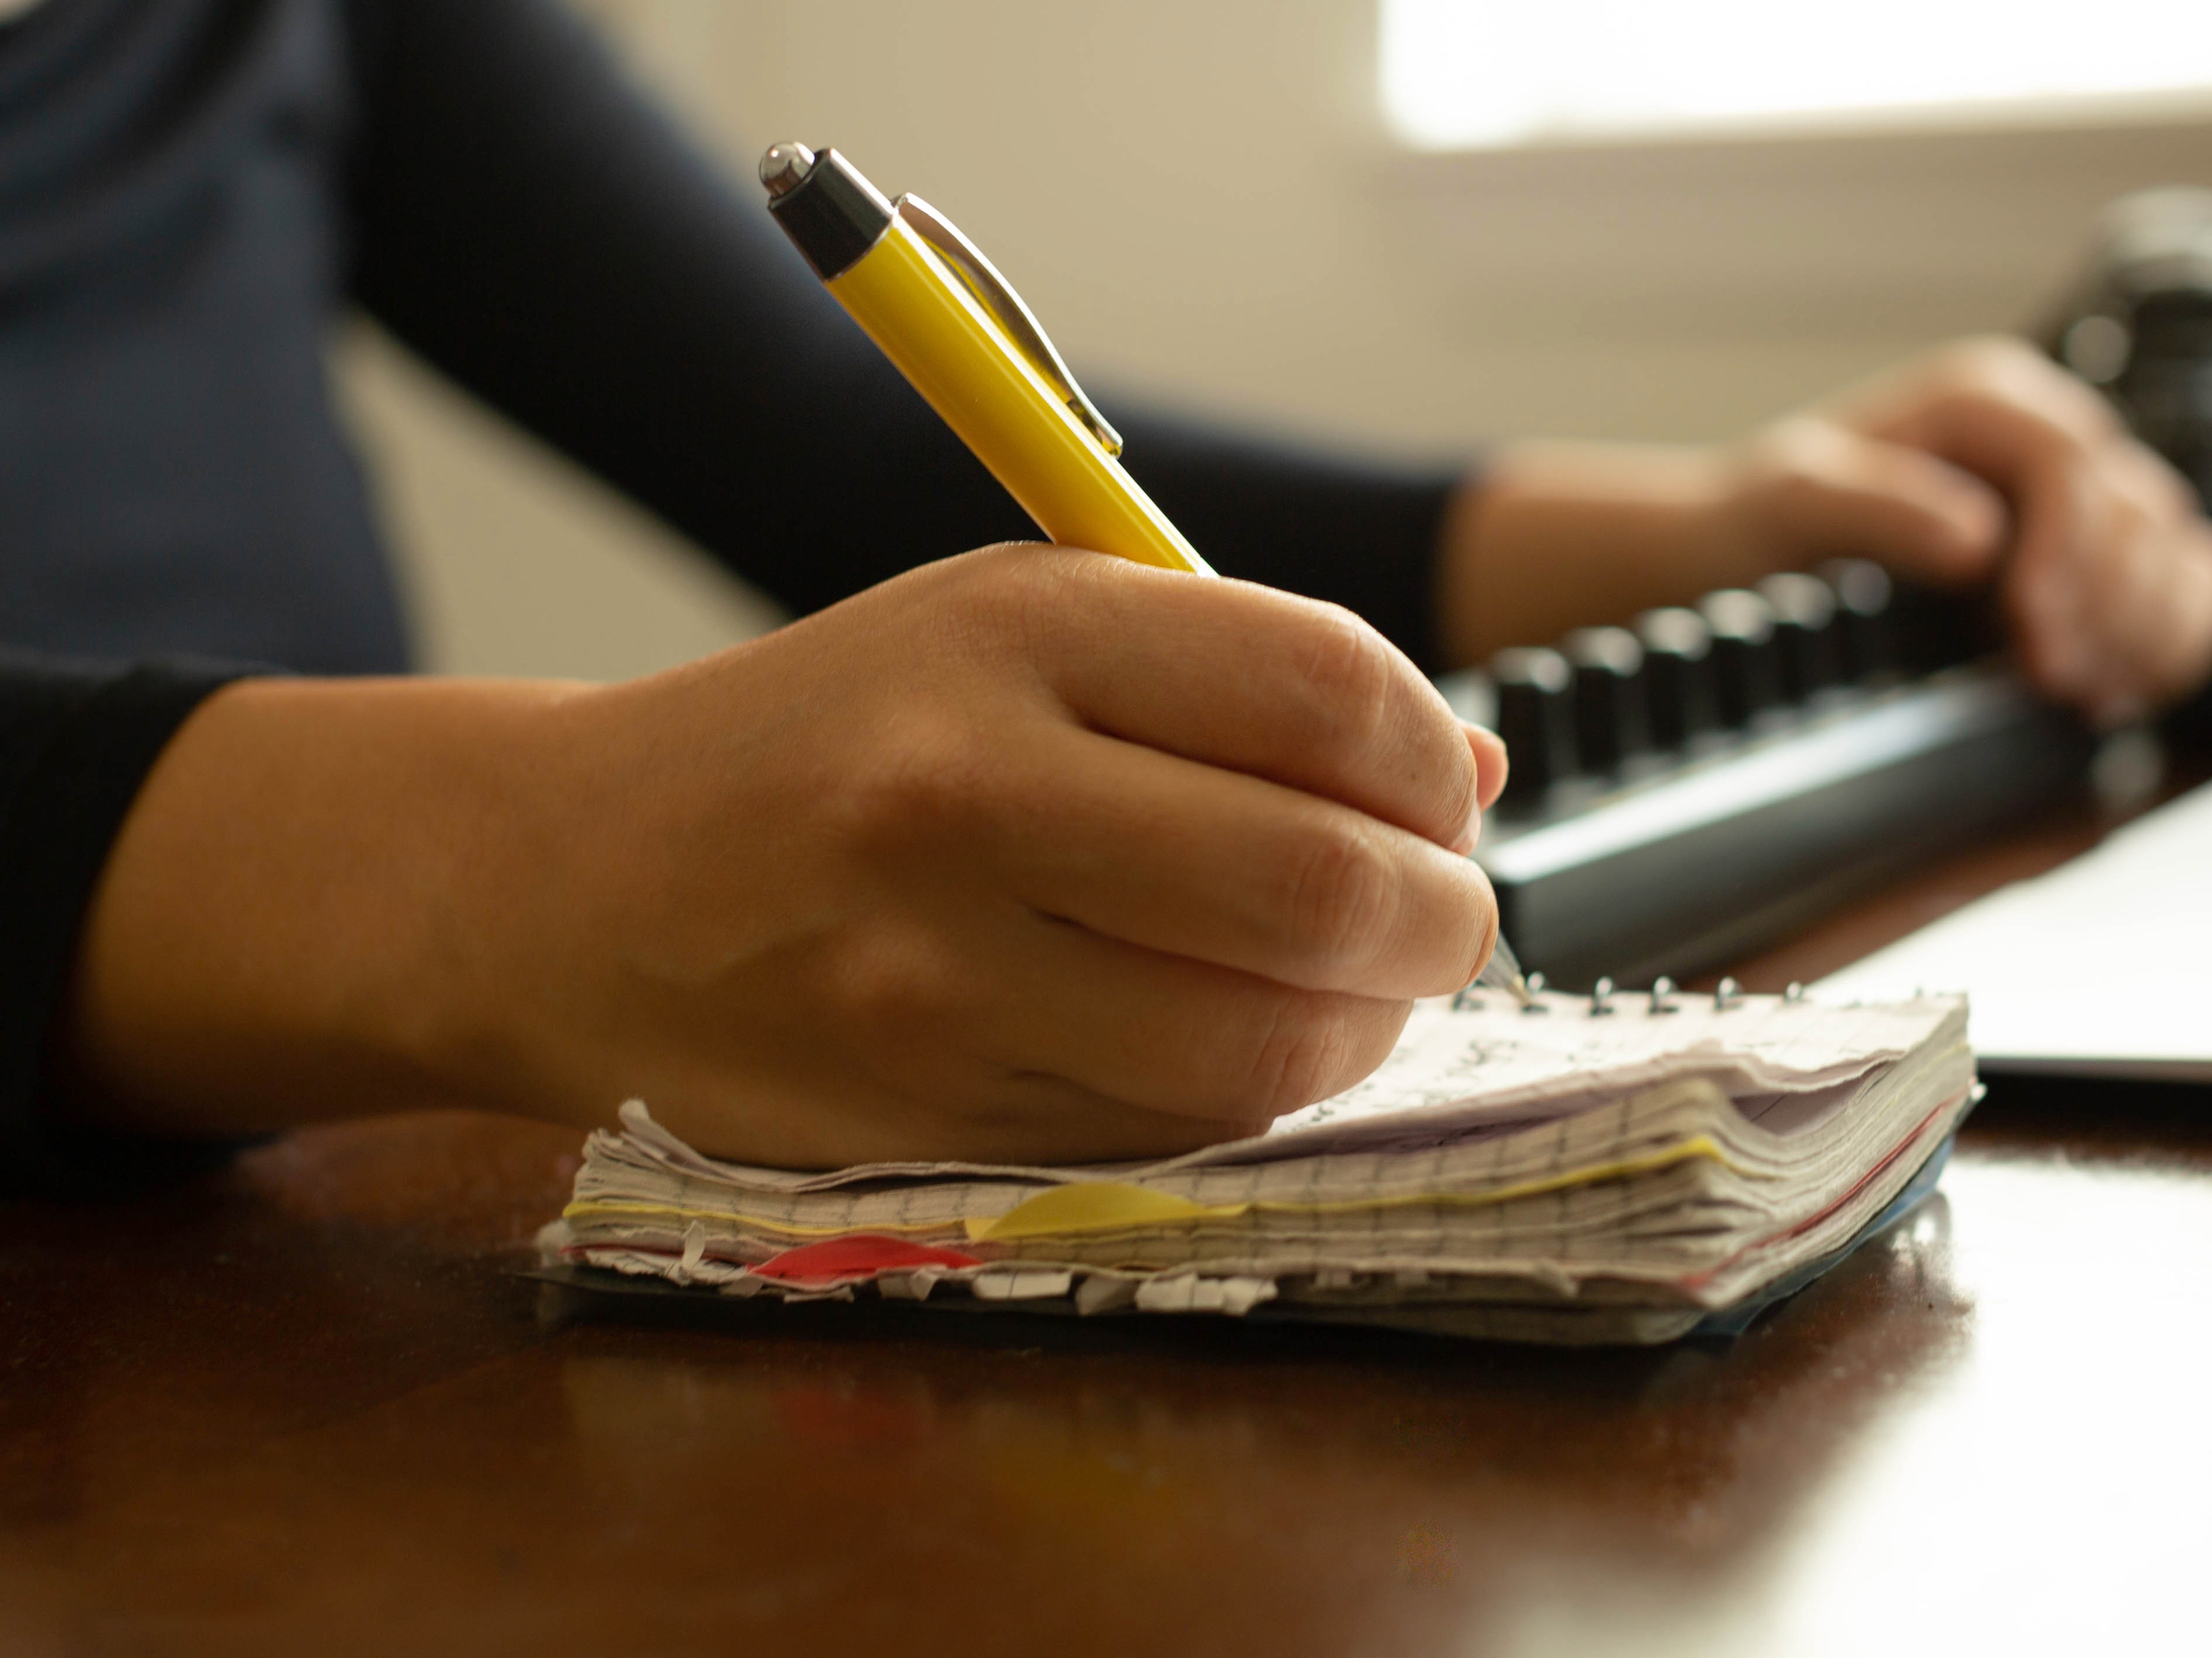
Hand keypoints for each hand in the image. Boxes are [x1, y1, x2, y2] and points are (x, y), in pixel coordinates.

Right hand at [64, 547, 1507, 1166]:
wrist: (577, 880)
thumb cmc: (835, 738)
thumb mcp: (1014, 633)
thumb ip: (1238, 680)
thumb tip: (1473, 778)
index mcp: (1008, 629)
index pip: (1324, 689)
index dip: (1432, 759)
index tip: (1441, 795)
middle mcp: (961, 793)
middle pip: (1318, 888)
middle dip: (1438, 920)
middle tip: (1441, 918)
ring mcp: (930, 975)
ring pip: (1263, 1049)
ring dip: (1364, 1029)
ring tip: (1351, 987)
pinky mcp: (915, 1113)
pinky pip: (1168, 1131)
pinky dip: (1247, 1095)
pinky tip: (1229, 1038)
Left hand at [1439, 336, 2211, 724]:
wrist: (1744, 559)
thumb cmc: (1762, 520)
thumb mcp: (1792, 501)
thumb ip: (1876, 505)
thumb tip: (1976, 538)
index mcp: (1987, 404)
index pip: (2075, 463)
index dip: (2071, 545)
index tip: (2032, 622)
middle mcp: (2047, 440)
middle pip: (2142, 511)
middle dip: (2108, 601)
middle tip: (2053, 675)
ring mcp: (2081, 502)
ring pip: (2180, 552)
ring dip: (2148, 630)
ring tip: (2081, 690)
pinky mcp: (2095, 561)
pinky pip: (2186, 589)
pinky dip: (2169, 643)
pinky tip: (2114, 691)